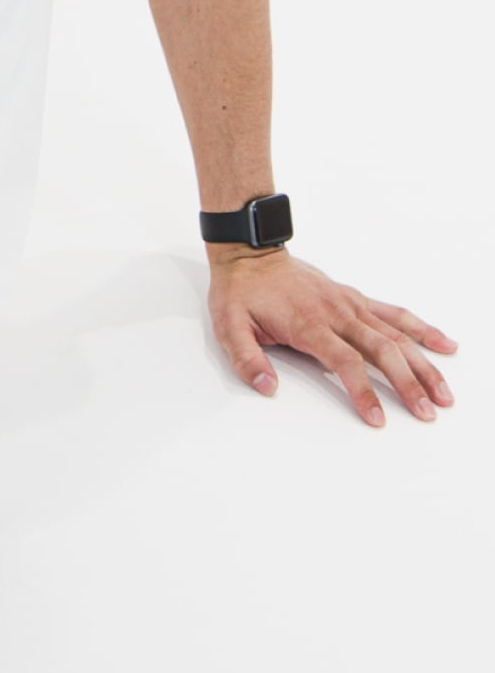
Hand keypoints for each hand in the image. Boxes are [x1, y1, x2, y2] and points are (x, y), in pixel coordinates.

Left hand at [207, 249, 457, 426]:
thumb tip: (267, 387)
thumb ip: (247, 359)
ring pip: (396, 334)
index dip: (364, 390)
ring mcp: (349, 304)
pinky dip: (421, 329)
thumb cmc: (241, 292)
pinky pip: (394, 313)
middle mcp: (336, 313)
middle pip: (382, 350)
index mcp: (308, 323)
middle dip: (408, 384)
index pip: (346, 361)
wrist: (250, 254)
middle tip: (426, 412)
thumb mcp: (229, 327)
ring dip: (423, 364)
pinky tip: (444, 344)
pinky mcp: (354, 298)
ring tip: (443, 393)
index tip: (377, 418)